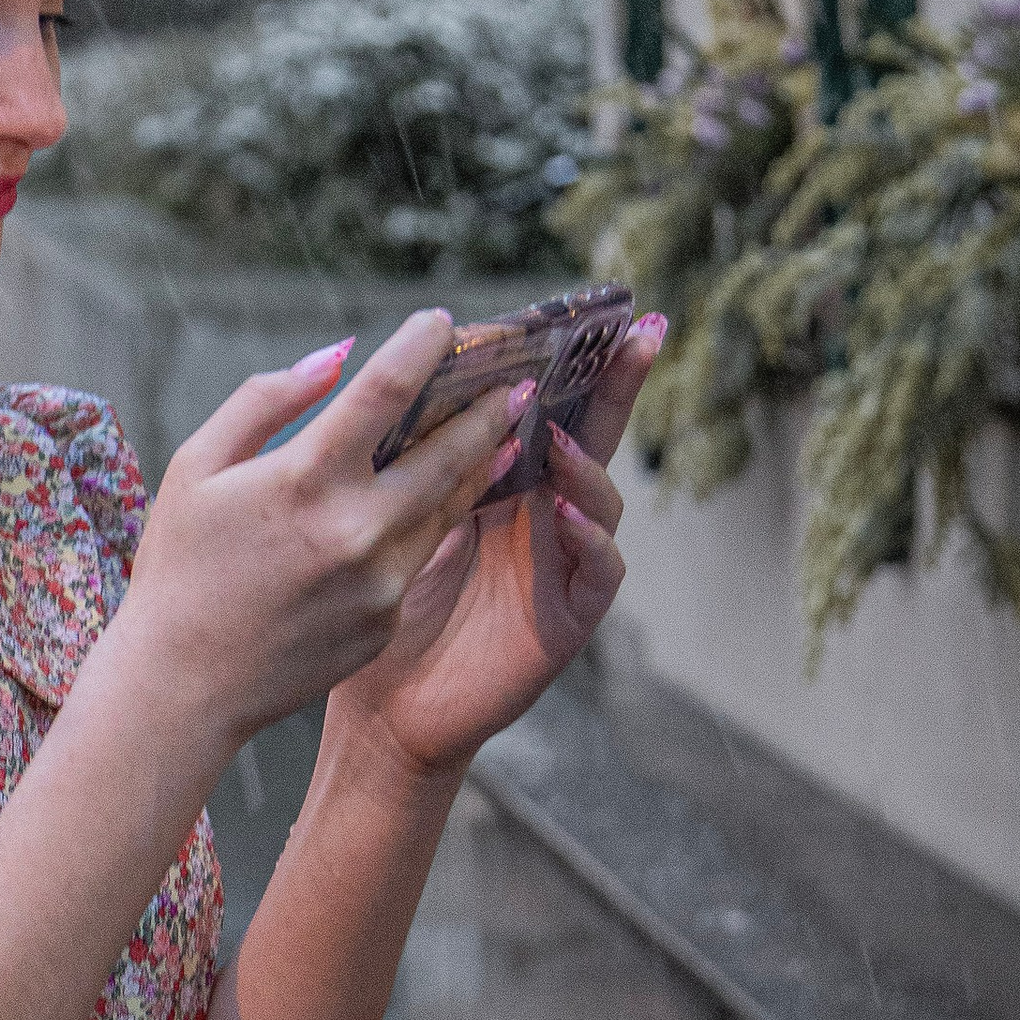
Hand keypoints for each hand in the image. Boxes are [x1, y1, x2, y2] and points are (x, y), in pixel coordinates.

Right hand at [117, 310, 533, 766]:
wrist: (183, 685)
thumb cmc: (180, 565)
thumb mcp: (198, 466)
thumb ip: (265, 400)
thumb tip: (336, 357)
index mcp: (305, 479)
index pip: (385, 391)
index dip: (421, 346)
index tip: (441, 320)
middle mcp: (356, 528)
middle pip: (447, 450)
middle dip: (486, 408)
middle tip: (517, 378)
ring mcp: (380, 581)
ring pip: (448, 505)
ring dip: (479, 462)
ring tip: (502, 430)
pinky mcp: (387, 620)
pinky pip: (421, 555)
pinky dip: (439, 517)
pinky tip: (449, 496)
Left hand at [327, 316, 666, 779]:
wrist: (384, 711)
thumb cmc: (379, 611)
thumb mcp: (394, 518)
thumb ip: (418, 460)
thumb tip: (408, 378)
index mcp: (502, 485)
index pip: (541, 408)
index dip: (564, 361)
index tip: (582, 308)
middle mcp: (543, 516)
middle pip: (590, 435)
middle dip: (617, 382)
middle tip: (639, 328)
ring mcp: (563, 564)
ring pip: (600, 497)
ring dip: (584, 462)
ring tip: (556, 437)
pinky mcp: (569, 617)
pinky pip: (599, 572)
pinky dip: (591, 540)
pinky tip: (568, 516)